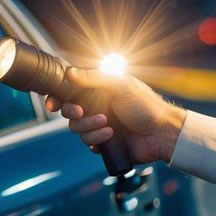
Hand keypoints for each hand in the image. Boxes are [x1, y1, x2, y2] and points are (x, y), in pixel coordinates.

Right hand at [45, 67, 186, 164]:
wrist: (162, 133)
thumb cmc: (145, 105)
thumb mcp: (120, 86)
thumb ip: (93, 78)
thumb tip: (68, 72)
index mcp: (99, 90)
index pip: (71, 91)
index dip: (58, 97)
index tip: (53, 103)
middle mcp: (97, 106)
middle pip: (69, 112)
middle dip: (75, 114)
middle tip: (82, 113)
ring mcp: (100, 125)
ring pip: (78, 129)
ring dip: (90, 129)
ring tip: (109, 127)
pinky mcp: (105, 142)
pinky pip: (88, 143)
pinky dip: (96, 141)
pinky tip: (110, 138)